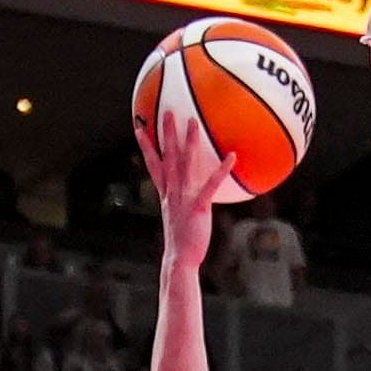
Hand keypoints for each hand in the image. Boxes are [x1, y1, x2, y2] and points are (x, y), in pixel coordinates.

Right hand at [142, 105, 237, 233]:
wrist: (180, 259)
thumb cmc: (182, 242)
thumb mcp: (178, 219)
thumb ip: (182, 204)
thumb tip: (190, 198)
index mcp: (166, 194)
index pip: (154, 165)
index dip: (146, 146)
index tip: (139, 129)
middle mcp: (172, 192)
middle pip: (168, 157)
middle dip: (166, 134)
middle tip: (168, 112)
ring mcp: (184, 198)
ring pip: (185, 164)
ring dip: (189, 142)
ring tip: (193, 123)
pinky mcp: (198, 206)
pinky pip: (211, 184)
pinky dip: (220, 170)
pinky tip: (231, 156)